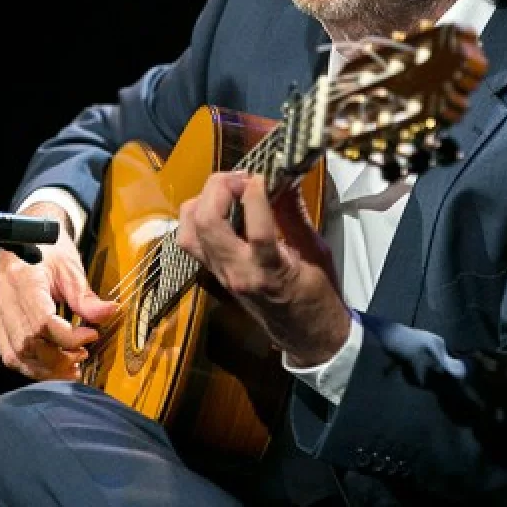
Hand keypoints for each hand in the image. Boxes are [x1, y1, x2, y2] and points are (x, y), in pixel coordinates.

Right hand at [0, 201, 117, 379]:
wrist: (27, 234)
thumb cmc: (50, 249)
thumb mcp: (72, 268)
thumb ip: (87, 296)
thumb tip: (110, 313)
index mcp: (22, 279)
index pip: (42, 323)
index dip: (69, 338)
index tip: (91, 336)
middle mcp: (1, 297)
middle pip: (27, 344)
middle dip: (58, 359)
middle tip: (83, 356)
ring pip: (15, 355)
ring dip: (45, 368)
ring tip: (71, 367)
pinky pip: (9, 353)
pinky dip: (31, 365)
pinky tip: (52, 365)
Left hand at [176, 172, 351, 366]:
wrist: (305, 333)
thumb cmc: (316, 292)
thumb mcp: (314, 249)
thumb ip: (293, 212)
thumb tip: (282, 176)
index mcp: (269, 271)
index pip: (256, 228)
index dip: (256, 192)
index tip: (264, 174)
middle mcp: (237, 273)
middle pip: (208, 223)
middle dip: (219, 188)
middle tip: (241, 178)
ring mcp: (220, 274)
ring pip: (189, 231)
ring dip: (202, 201)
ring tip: (226, 190)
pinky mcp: (213, 273)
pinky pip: (191, 240)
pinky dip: (198, 217)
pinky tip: (218, 207)